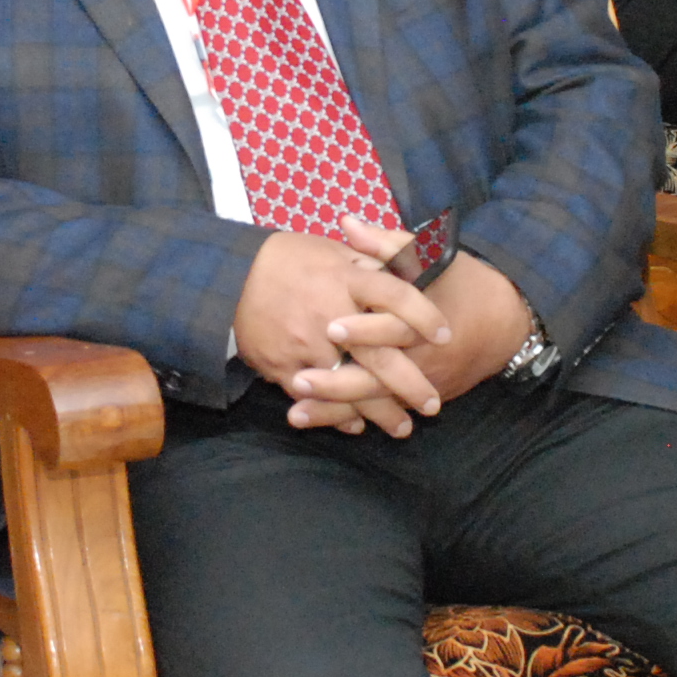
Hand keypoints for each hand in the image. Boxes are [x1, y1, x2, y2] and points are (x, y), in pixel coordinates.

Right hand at [235, 226, 451, 420]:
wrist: (231, 277)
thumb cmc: (289, 260)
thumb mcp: (333, 249)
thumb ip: (372, 257)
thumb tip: (408, 262)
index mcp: (347, 277)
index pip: (396, 293)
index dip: (424, 315)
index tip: (445, 336)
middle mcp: (330, 312)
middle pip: (379, 353)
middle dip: (409, 384)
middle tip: (432, 405)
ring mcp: (307, 343)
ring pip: (350, 385)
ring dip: (378, 412)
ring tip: (402, 427)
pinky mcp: (284, 365)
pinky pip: (316, 397)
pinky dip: (337, 415)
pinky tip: (356, 425)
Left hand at [281, 240, 536, 435]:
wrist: (508, 321)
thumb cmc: (463, 282)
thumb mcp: (432, 256)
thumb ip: (387, 244)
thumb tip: (347, 224)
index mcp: (424, 319)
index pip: (394, 328)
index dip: (364, 330)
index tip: (330, 329)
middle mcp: (423, 356)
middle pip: (379, 377)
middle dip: (338, 383)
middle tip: (299, 381)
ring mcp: (424, 382)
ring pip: (376, 402)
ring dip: (336, 410)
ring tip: (297, 414)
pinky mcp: (423, 396)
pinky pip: (385, 412)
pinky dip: (352, 419)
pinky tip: (320, 423)